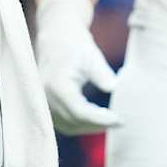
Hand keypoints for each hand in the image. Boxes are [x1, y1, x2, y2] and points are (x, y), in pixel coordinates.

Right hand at [33, 0, 120, 133]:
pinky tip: (98, 119)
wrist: (56, 39)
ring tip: (112, 120)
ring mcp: (44, 103)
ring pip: (70, 126)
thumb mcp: (92, 56)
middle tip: (122, 121)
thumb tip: (119, 93)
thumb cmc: (75, 44)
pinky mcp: (47, 107)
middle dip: (99, 124)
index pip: (79, 111)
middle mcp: (46, 97)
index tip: (120, 119)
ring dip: (91, 127)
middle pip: (75, 121)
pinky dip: (82, 124)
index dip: (100, 118)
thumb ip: (104, 76)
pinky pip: (65, 124)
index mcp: (56, 84)